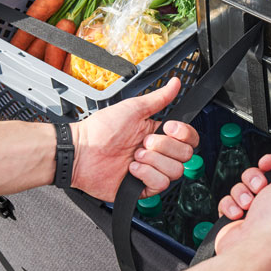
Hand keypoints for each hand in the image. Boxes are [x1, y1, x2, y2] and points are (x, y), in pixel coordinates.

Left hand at [69, 77, 198, 200]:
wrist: (81, 152)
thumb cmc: (101, 129)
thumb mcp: (133, 109)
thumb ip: (159, 98)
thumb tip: (175, 83)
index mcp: (159, 134)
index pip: (189, 138)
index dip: (183, 134)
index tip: (167, 127)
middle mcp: (158, 153)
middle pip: (186, 155)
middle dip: (164, 147)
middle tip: (143, 142)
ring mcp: (152, 171)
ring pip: (175, 171)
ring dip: (154, 162)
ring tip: (135, 156)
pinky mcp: (144, 187)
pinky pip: (161, 184)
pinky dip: (146, 175)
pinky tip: (131, 169)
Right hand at [215, 148, 270, 270]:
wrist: (251, 248)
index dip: (270, 165)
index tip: (267, 164)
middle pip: (257, 177)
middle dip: (254, 180)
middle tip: (259, 189)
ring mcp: (254, 213)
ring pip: (240, 188)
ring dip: (242, 194)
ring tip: (248, 206)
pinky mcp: (236, 220)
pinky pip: (227, 201)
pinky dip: (231, 207)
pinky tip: (238, 216)